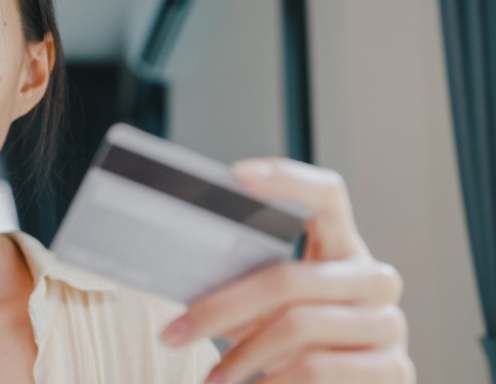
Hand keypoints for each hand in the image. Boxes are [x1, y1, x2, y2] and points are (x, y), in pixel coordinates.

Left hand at [160, 159, 413, 383]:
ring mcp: (388, 323)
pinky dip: (274, 381)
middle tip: (174, 333)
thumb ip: (245, 285)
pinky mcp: (393, 368)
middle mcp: (374, 278)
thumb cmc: (296, 342)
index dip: (286, 181)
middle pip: (289, 278)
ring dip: (241, 357)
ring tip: (211, 378)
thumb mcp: (271, 309)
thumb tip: (185, 277)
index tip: (235, 177)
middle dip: (221, 309)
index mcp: (342, 247)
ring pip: (298, 327)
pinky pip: (318, 368)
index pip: (326, 196)